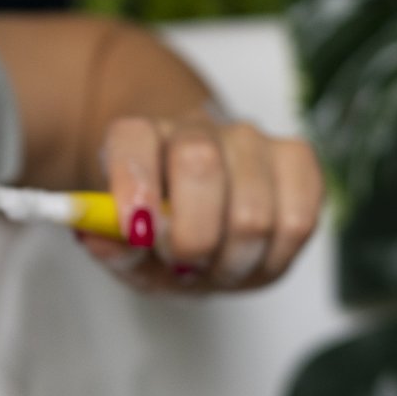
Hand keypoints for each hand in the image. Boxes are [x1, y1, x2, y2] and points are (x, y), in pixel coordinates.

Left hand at [81, 115, 323, 292]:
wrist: (210, 213)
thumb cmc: (168, 231)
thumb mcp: (131, 250)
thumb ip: (113, 248)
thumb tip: (98, 238)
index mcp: (143, 136)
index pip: (134, 138)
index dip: (135, 182)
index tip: (135, 228)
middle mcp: (200, 128)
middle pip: (200, 166)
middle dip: (191, 239)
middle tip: (183, 263)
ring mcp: (254, 141)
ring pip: (252, 212)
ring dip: (232, 261)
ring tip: (218, 267)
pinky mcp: (298, 162)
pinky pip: (298, 221)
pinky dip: (274, 258)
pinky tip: (255, 259)